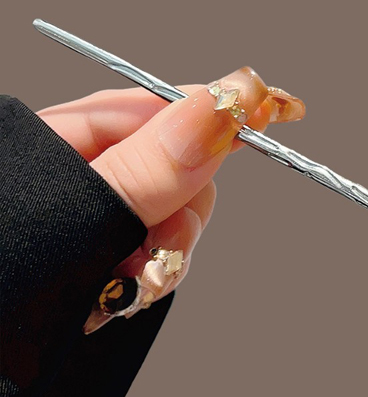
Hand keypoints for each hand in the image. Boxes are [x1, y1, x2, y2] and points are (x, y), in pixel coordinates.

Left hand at [37, 68, 304, 328]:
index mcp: (59, 140)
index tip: (279, 109)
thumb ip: (151, 166)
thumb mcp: (72, 220)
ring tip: (132, 284)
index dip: (215, 112)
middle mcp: (77, 174)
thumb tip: (224, 105)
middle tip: (163, 250)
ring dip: (167, 251)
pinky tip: (127, 292)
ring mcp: (90, 218)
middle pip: (172, 165)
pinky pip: (151, 251)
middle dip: (182, 208)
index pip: (156, 108)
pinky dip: (152, 273)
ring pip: (168, 214)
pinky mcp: (97, 257)